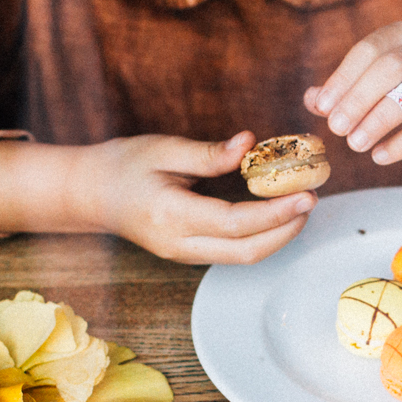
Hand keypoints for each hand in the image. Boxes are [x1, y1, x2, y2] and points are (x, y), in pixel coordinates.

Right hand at [85, 132, 314, 263]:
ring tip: (300, 206)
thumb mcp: (162, 149)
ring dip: (278, 236)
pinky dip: (261, 237)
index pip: (235, 223)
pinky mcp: (189, 254)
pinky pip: (233, 253)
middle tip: (311, 200)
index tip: (305, 195)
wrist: (90, 194)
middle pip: (246, 252)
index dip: (275, 213)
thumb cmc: (123, 166)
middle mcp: (179, 244)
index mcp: (171, 216)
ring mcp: (183, 254)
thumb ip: (209, 153)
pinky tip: (277, 215)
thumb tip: (249, 143)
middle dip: (286, 231)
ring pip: (242, 257)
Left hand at [304, 22, 401, 165]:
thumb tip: (312, 98)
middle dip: (357, 97)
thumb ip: (358, 84)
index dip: (342, 78)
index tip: (322, 107)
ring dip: (379, 118)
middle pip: (389, 66)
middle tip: (336, 127)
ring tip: (355, 144)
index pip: (369, 49)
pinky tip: (381, 155)